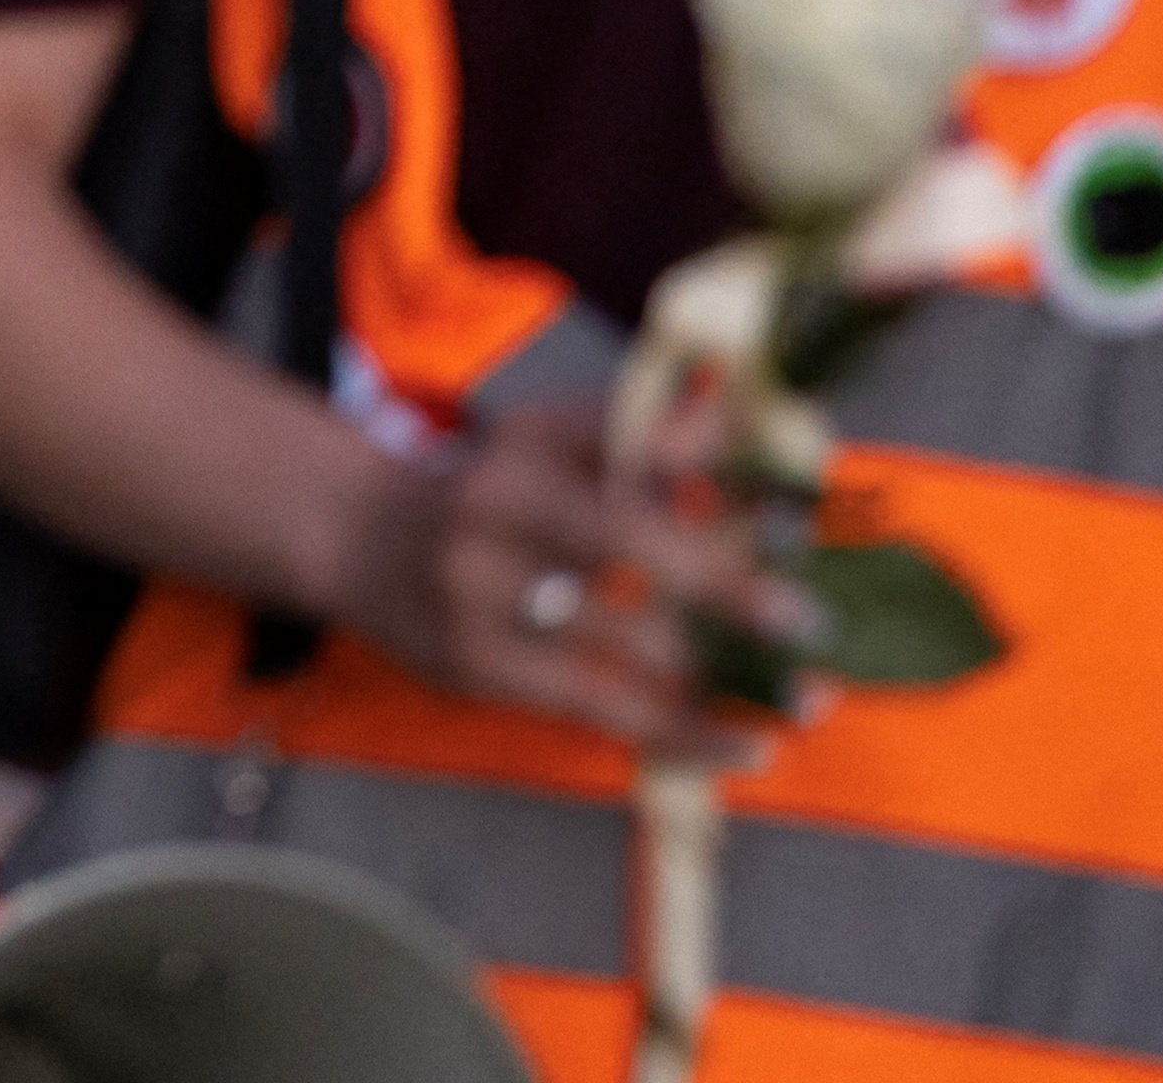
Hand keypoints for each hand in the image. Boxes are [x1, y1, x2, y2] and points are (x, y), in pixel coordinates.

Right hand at [327, 399, 785, 755]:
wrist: (354, 536)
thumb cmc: (485, 488)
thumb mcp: (549, 441)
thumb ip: (639, 432)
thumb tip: (731, 414)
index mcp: (523, 442)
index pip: (627, 449)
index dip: (710, 478)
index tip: (792, 519)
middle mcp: (492, 506)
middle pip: (623, 540)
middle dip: (722, 582)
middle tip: (809, 621)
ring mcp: (477, 592)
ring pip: (621, 637)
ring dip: (722, 670)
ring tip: (802, 696)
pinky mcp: (476, 666)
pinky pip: (597, 708)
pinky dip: (679, 732)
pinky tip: (744, 748)